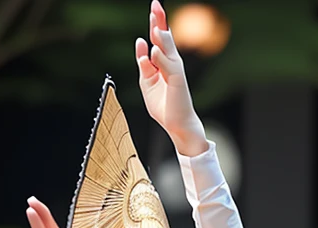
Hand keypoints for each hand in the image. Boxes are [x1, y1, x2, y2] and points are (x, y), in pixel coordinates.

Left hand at [136, 0, 207, 155]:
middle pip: (165, 38)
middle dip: (160, 21)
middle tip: (155, 4)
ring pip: (167, 49)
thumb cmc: (164, 106)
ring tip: (155, 25)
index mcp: (163, 62)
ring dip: (161, 36)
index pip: (159, 39)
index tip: (153, 7)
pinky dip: (160, 59)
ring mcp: (175, 71)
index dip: (156, 23)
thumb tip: (140, 42)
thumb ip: (144, 64)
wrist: (177, 125)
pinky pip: (167, 67)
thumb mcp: (147, 83)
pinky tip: (153, 50)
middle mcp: (171, 63)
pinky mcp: (177, 81)